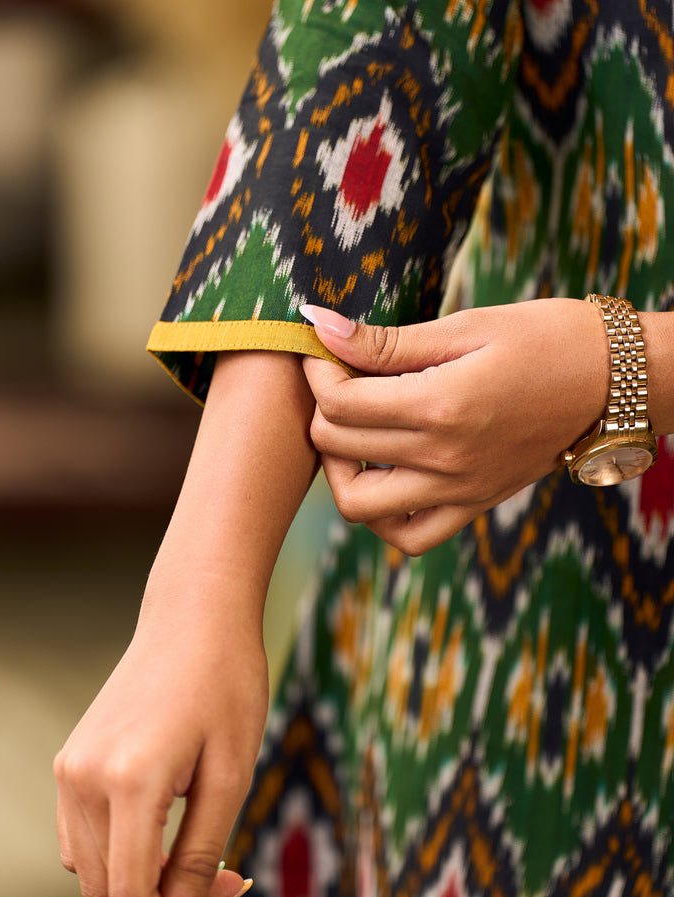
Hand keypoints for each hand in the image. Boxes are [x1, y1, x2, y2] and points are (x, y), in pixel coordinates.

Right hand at [54, 600, 267, 896]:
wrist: (193, 617)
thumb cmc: (227, 685)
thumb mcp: (231, 773)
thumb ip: (200, 857)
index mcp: (129, 780)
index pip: (131, 894)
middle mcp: (84, 778)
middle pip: (107, 890)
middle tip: (228, 883)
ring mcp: (69, 767)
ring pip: (90, 868)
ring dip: (138, 879)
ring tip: (202, 851)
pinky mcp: (69, 759)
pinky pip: (82, 834)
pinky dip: (119, 849)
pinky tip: (165, 824)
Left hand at [301, 299, 608, 554]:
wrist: (613, 381)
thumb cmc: (543, 338)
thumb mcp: (465, 326)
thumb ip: (387, 340)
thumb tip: (319, 325)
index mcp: (440, 406)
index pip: (338, 404)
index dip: (318, 371)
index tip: (326, 348)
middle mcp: (444, 458)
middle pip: (337, 448)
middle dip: (321, 408)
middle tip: (340, 378)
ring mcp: (458, 491)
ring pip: (358, 506)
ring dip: (338, 469)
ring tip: (352, 433)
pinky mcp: (473, 506)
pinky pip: (408, 536)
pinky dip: (380, 515)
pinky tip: (383, 475)